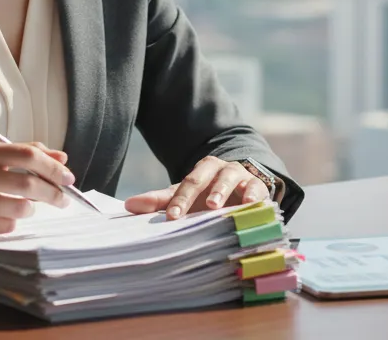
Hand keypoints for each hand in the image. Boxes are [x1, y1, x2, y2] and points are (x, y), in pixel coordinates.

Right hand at [0, 140, 72, 238]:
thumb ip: (25, 153)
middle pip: (28, 183)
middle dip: (54, 192)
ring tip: (29, 205)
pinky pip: (6, 225)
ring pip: (21, 207)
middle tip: (64, 198)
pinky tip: (5, 215)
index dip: (53, 166)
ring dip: (32, 208)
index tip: (69, 176)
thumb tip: (62, 158)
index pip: (27, 155)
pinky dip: (13, 221)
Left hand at [123, 156, 268, 219]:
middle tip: (187, 210)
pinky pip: (257, 188)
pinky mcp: (259, 186)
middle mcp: (221, 169)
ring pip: (231, 178)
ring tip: (215, 206)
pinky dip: (254, 195)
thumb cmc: (210, 195)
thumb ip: (161, 201)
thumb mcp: (187, 197)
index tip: (171, 218)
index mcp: (202, 170)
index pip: (187, 183)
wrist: (243, 189)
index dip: (179, 200)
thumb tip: (128, 205)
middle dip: (196, 193)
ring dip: (223, 191)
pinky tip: (250, 204)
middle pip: (207, 177)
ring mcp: (240, 177)